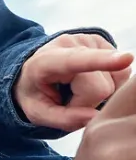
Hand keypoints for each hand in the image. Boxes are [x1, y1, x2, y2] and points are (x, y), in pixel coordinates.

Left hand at [14, 33, 132, 131]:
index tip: (125, 59)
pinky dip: (109, 85)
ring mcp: (91, 40)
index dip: (102, 61)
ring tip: (78, 87)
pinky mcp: (106, 43)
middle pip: (99, 89)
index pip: (76, 61)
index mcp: (47, 61)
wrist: (34, 69)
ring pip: (114, 81)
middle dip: (87, 103)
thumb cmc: (35, 92)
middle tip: (69, 99)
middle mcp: (72, 44)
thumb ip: (63, 119)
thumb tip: (94, 116)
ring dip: (99, 94)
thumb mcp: (36, 113)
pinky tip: (90, 81)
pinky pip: (121, 74)